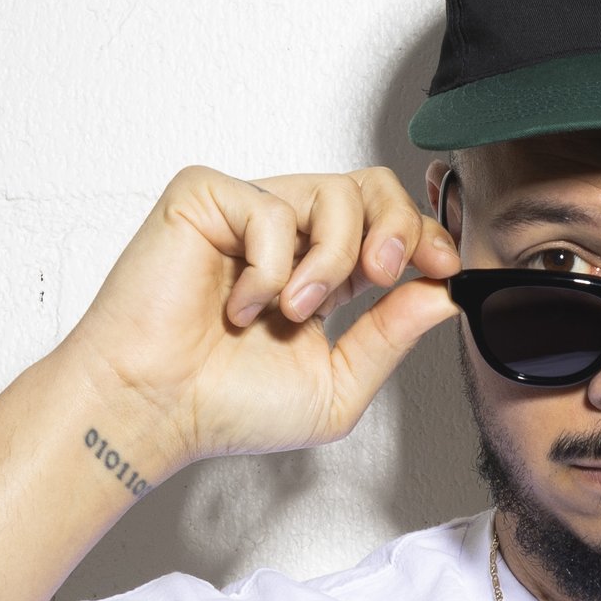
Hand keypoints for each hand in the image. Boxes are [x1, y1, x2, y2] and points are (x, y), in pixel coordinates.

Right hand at [62, 163, 458, 477]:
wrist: (155, 412)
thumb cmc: (225, 406)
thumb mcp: (335, 384)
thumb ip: (390, 336)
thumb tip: (444, 294)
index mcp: (321, 273)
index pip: (388, 225)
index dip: (425, 237)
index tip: (444, 268)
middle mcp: (288, 236)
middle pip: (373, 187)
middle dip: (396, 229)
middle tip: (382, 275)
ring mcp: (247, 212)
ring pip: (334, 193)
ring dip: (330, 261)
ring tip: (293, 311)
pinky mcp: (206, 197)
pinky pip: (271, 209)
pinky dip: (268, 268)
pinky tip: (239, 306)